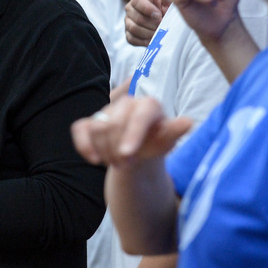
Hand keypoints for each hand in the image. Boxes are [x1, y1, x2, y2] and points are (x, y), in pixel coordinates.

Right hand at [71, 97, 191, 167]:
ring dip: (105, 152)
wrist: (141, 149)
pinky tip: (94, 160)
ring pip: (98, 129)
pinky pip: (80, 129)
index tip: (128, 154)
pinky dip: (85, 145)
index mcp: (148, 105)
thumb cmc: (156, 142)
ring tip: (118, 163)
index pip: (138, 116)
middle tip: (126, 164)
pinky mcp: (90, 121)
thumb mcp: (167, 139)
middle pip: (114, 124)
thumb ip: (174, 131)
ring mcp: (107, 111)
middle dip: (117, 149)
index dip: (131, 135)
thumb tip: (187, 121)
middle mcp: (127, 103)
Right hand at [124, 0, 169, 46]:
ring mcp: (128, 22)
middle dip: (151, 24)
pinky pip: (131, 39)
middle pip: (136, 17)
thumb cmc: (170, 9)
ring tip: (160, 33)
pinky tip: (154, 40)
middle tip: (163, 26)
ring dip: (149, 32)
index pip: (136, 1)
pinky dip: (143, 41)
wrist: (171, 24)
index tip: (159, 15)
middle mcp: (130, 9)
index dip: (147, 9)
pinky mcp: (129, 35)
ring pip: (133, 28)